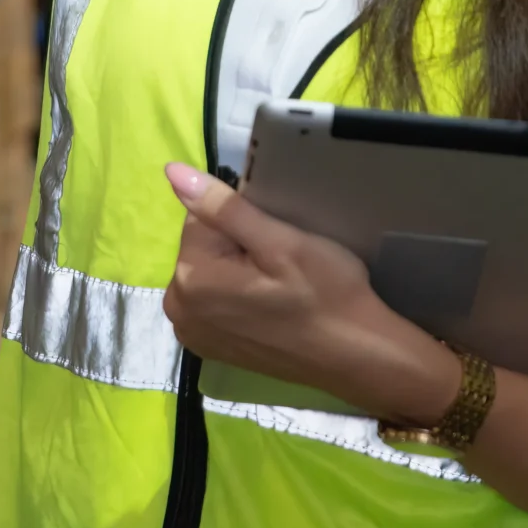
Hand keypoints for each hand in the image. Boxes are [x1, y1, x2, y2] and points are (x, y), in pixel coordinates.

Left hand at [161, 163, 457, 420]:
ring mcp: (193, 334)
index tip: (274, 245)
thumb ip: (223, 207)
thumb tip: (172, 172)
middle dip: (236, 247)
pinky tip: (269, 306)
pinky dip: (236, 295)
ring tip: (278, 286)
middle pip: (201, 248)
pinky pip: (213, 300)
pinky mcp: (209, 348)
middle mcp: (178, 310)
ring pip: (208, 272)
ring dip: (237, 270)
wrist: (356, 355)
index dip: (242, 224)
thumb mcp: (280, 241)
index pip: (201, 219)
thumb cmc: (325, 293)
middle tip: (280, 267)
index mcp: (190, 279)